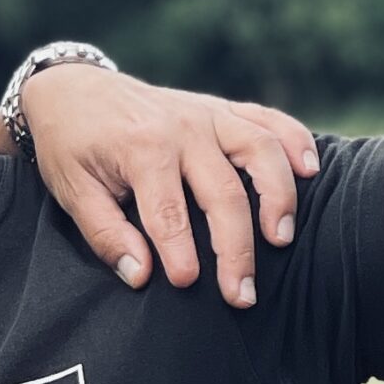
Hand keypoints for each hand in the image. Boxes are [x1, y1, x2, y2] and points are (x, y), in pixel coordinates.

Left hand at [15, 62, 316, 307]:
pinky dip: (296, 140)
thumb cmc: (71, 147)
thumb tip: (141, 275)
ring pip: (259, 150)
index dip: (180, 252)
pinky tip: (312, 171)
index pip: (168, 211)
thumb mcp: (72, 191)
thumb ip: (106, 235)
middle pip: (224, 191)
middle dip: (237, 247)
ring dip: (278, 194)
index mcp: (141, 148)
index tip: (187, 285)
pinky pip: (269, 119)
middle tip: (243, 294)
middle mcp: (182, 128)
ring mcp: (207, 114)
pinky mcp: (221, 108)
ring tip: (282, 238)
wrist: (72, 89)